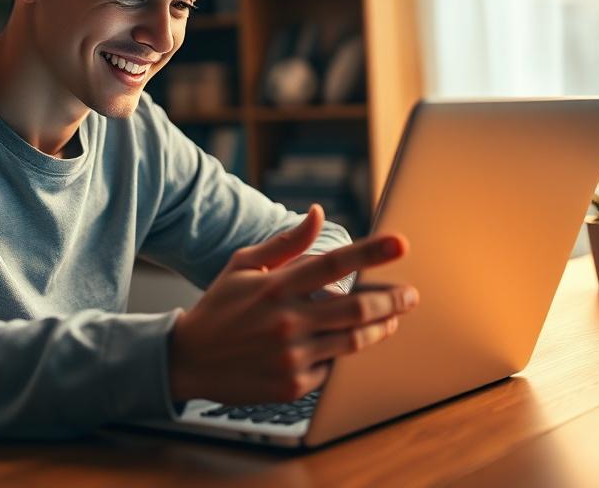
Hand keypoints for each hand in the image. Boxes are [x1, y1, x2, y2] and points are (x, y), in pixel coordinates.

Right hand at [169, 204, 417, 403]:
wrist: (188, 360)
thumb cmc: (219, 308)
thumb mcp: (244, 266)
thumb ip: (286, 242)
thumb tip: (318, 213)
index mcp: (275, 287)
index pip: (333, 264)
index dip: (371, 253)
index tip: (400, 244)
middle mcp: (286, 321)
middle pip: (356, 308)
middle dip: (392, 301)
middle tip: (410, 295)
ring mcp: (291, 356)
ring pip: (352, 342)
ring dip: (379, 329)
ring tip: (391, 319)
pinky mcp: (292, 386)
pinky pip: (331, 370)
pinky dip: (339, 356)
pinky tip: (342, 347)